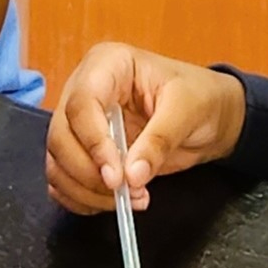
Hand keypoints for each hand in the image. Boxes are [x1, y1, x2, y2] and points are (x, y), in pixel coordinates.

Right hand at [46, 42, 245, 215]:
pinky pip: (63, 179)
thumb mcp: (187, 111)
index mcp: (106, 65)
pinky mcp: (81, 150)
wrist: (209, 114)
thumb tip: (132, 175)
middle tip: (124, 192)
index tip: (116, 176)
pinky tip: (111, 203)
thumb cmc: (200, 97)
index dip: (93, 143)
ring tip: (129, 199)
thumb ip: (158, 141)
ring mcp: (78, 123)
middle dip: (89, 173)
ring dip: (86, 190)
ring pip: (57, 162)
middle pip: (61, 136)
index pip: (81, 104)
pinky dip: (81, 198)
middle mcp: (83, 91)